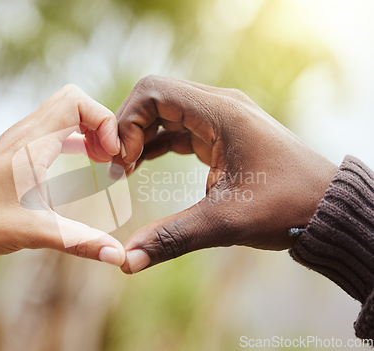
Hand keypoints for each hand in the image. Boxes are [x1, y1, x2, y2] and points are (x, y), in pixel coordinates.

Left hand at [0, 84, 124, 282]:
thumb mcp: (36, 232)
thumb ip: (81, 242)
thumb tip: (118, 257)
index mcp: (31, 144)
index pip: (76, 102)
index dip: (103, 121)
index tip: (112, 155)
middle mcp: (24, 133)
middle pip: (72, 100)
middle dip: (99, 123)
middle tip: (110, 156)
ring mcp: (17, 138)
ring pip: (61, 112)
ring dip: (86, 129)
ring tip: (101, 160)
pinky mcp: (14, 150)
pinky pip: (51, 128)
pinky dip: (72, 138)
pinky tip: (80, 163)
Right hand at [112, 75, 337, 273]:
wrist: (326, 207)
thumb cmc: (286, 207)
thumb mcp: (224, 222)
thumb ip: (171, 238)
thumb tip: (126, 261)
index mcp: (220, 112)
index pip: (153, 91)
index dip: (126, 121)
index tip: (120, 160)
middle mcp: (219, 105)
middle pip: (155, 97)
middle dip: (128, 128)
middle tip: (116, 166)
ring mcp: (221, 117)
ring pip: (165, 111)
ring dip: (140, 135)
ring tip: (122, 169)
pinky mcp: (222, 133)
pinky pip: (178, 127)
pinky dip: (155, 142)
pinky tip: (139, 165)